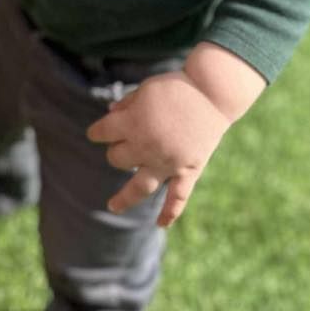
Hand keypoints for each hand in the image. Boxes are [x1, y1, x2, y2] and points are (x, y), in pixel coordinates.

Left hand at [85, 71, 230, 227]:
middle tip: (125, 142)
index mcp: (133, 123)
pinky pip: (178, 197)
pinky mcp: (188, 170)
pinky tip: (161, 224)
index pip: (102, 133)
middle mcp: (146, 146)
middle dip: (116, 151)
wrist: (213, 91)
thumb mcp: (145, 88)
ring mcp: (168, 162)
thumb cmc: (177, 85)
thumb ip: (126, 103)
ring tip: (112, 206)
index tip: (99, 131)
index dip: (97, 131)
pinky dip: (170, 212)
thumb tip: (110, 114)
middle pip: (117, 159)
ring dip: (124, 198)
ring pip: (140, 187)